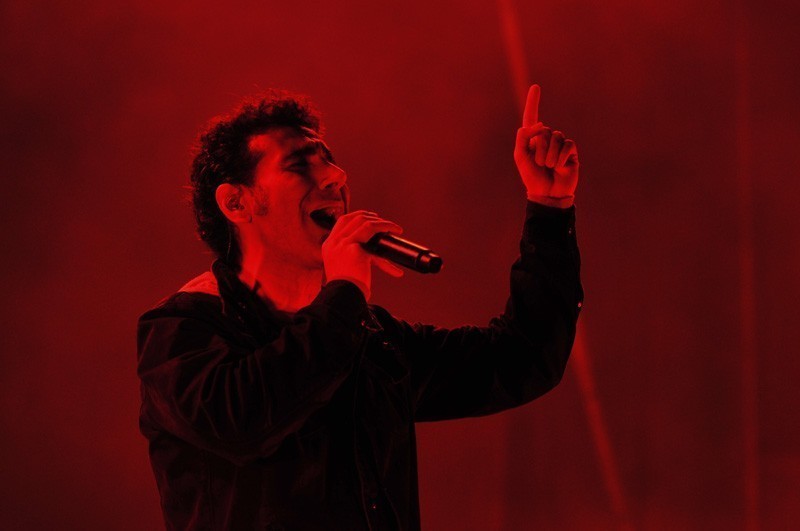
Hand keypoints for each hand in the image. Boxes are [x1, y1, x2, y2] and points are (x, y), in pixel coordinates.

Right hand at [321, 210, 403, 300]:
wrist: (343, 297)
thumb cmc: (346, 288)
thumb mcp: (342, 267)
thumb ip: (350, 255)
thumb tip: (370, 253)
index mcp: (329, 246)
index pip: (342, 222)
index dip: (357, 216)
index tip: (369, 218)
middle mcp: (334, 243)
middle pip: (353, 218)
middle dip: (370, 217)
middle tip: (383, 223)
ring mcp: (343, 244)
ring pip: (365, 222)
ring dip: (382, 223)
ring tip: (394, 228)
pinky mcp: (355, 249)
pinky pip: (374, 234)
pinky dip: (387, 229)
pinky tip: (396, 232)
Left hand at [514, 84, 578, 207]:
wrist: (548, 194)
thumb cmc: (532, 177)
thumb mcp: (521, 157)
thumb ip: (523, 138)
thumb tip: (540, 124)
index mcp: (532, 139)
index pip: (532, 117)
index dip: (533, 102)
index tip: (536, 87)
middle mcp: (546, 138)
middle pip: (544, 131)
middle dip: (540, 150)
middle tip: (541, 165)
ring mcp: (559, 144)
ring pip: (556, 137)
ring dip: (550, 155)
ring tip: (550, 167)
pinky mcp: (571, 151)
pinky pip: (567, 145)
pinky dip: (561, 156)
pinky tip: (560, 166)